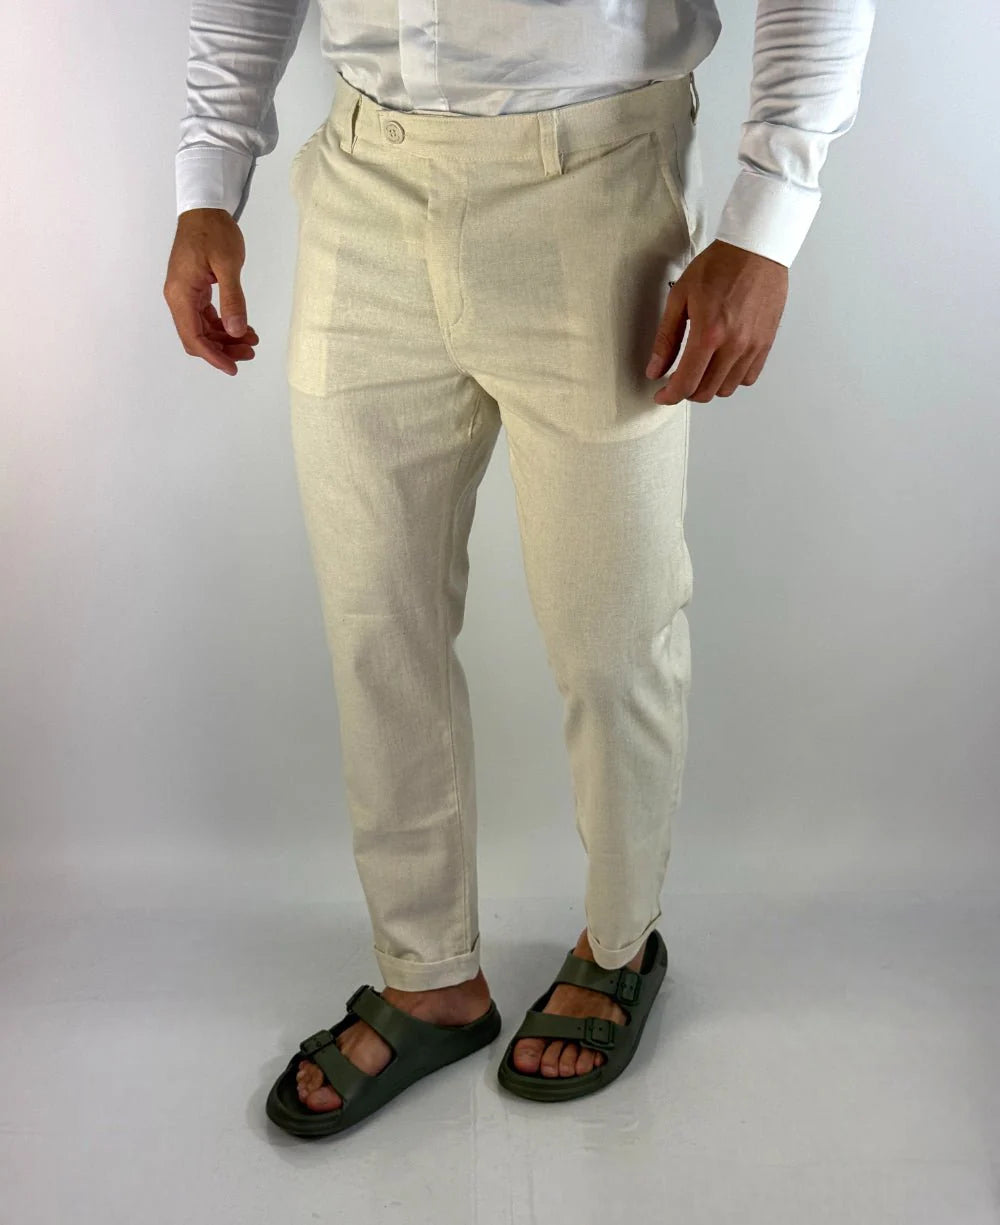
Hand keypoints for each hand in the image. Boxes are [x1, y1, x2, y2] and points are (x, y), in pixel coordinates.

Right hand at [163, 208, 259, 375]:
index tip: (233, 368)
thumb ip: (232, 299)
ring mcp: (185, 294)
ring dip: (225, 339)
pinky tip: (243, 327)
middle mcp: (178, 297)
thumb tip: (236, 331)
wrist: (204, 207)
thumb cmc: (214, 231)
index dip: (213, 356)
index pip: (194, 337)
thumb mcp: (228, 265)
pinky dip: (223, 324)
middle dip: (222, 350)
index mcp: (181, 294)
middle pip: (197, 337)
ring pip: (203, 329)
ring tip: (252, 340)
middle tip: (250, 352)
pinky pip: (206, 316)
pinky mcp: (194, 289)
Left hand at [645, 239, 787, 403]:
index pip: (686, 383)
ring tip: (699, 369)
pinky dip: (731, 378)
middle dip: (686, 391)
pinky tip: (721, 364)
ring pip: (726, 389)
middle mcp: (734, 345)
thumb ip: (666, 338)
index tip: (661, 395)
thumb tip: (655, 370)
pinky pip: (747, 378)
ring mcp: (753, 346)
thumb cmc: (719, 265)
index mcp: (709, 334)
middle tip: (676, 379)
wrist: (757, 249)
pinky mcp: (766, 343)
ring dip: (708, 386)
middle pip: (706, 392)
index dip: (669, 396)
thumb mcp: (680, 297)